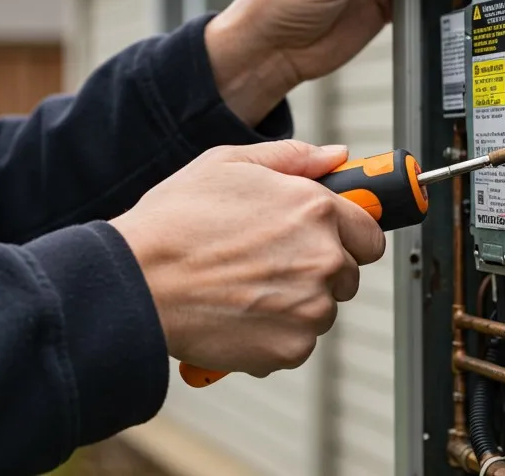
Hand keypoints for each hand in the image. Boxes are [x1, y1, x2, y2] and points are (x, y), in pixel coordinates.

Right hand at [111, 140, 386, 376]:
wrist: (136, 281)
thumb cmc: (174, 222)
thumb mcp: (227, 163)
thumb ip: (291, 158)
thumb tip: (336, 157)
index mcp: (314, 208)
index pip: (368, 233)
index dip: (345, 235)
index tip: (325, 239)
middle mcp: (322, 257)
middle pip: (347, 274)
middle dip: (315, 269)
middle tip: (265, 262)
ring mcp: (310, 306)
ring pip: (321, 309)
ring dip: (294, 303)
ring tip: (242, 286)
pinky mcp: (292, 347)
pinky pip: (297, 342)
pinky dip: (274, 334)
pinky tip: (237, 312)